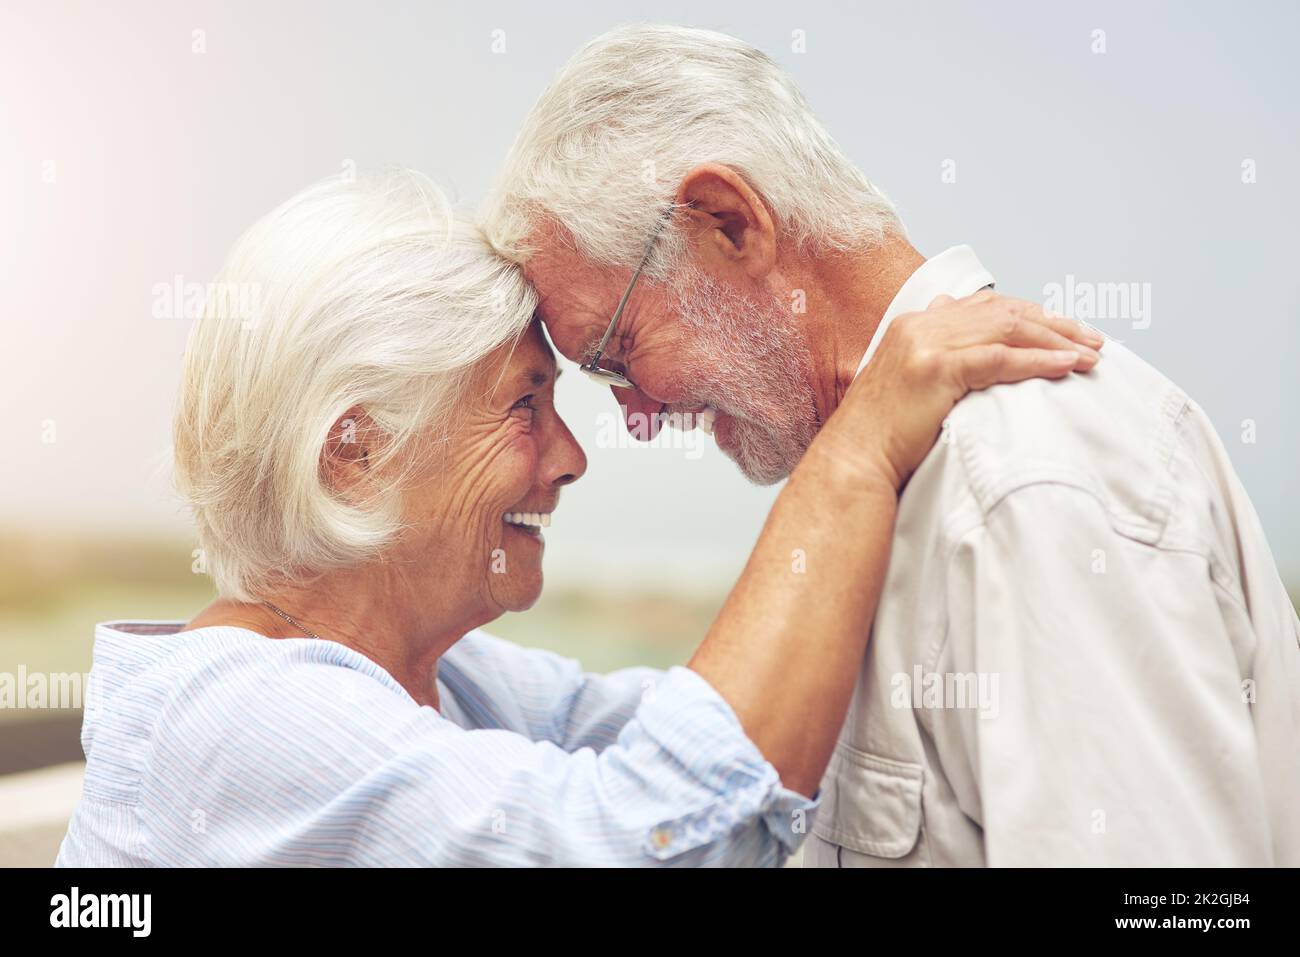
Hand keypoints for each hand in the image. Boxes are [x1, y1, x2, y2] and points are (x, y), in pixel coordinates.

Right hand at [822, 290, 1102, 490]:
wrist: (853, 461)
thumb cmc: (883, 436)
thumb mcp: (909, 385)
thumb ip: (936, 360)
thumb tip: (973, 360)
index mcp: (913, 324)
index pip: (985, 307)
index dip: (1031, 315)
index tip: (1064, 330)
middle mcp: (919, 325)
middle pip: (1003, 313)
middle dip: (1054, 324)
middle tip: (1093, 339)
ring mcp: (925, 344)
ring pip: (1006, 330)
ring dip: (1055, 341)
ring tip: (1090, 354)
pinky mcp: (935, 369)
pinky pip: (999, 359)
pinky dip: (1037, 360)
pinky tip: (1065, 365)